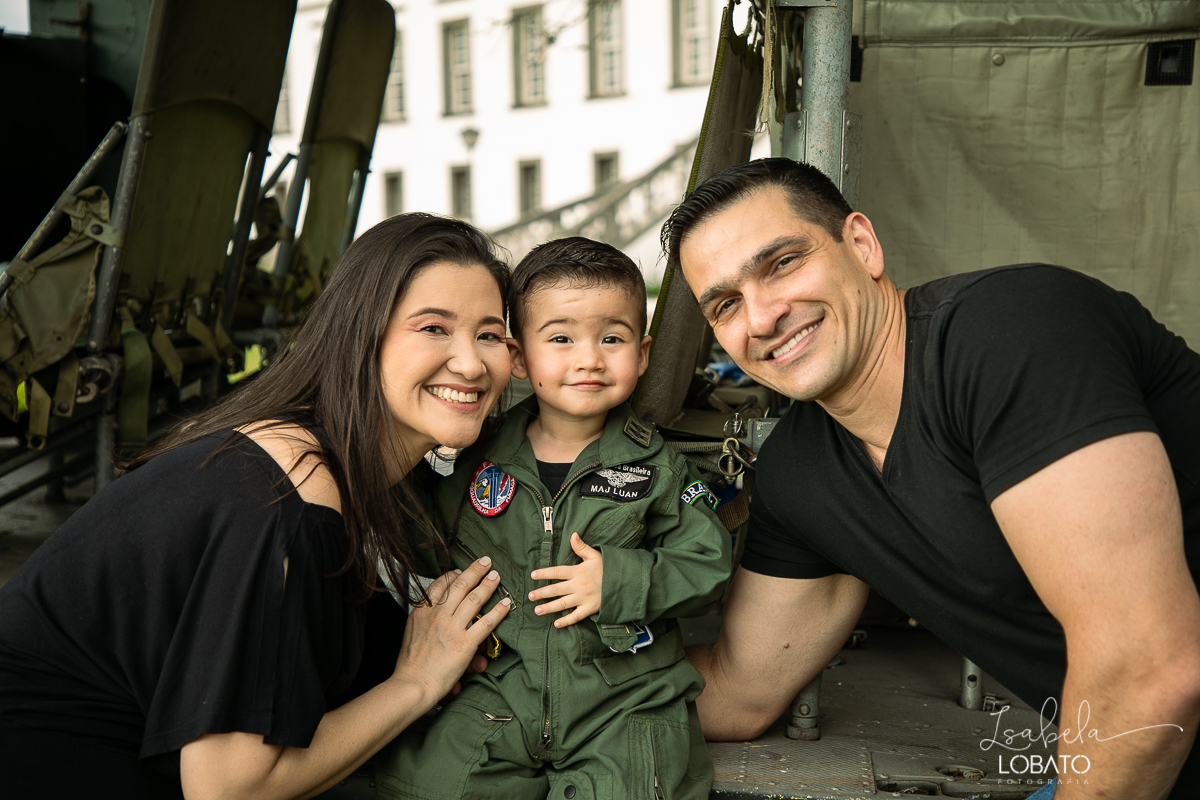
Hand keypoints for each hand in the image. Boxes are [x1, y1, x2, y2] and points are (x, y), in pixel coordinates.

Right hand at [391, 557, 511, 708]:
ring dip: (488, 585)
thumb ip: (430, 625)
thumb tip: (441, 622)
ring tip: (496, 577)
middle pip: (460, 585)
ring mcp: (452, 628)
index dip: (452, 575)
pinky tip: (506, 604)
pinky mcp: (465, 643)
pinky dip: (498, 611)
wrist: (413, 684)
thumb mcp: (412, 635)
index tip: (460, 570)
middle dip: (475, 570)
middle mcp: (437, 615)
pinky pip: (487, 623)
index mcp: (422, 612)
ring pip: (475, 598)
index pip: (439, 585)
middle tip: (486, 562)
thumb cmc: (411, 664)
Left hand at [529, 533, 602, 627]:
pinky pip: (576, 616)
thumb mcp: (595, 555)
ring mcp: (583, 598)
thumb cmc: (609, 568)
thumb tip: (573, 535)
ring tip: (537, 611)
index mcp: (578, 572)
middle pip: (556, 589)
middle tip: (530, 596)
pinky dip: (566, 621)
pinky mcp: (590, 608)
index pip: (557, 572)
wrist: (625, 582)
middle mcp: (578, 585)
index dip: (544, 573)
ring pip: (562, 604)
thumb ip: (581, 547)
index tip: (533, 575)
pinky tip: (556, 624)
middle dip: (542, 593)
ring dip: (549, 607)